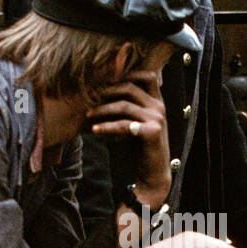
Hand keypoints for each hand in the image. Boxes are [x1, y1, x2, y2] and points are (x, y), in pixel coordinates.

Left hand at [86, 69, 170, 210]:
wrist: (152, 174)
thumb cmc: (140, 148)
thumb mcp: (134, 123)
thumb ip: (127, 107)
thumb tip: (101, 90)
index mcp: (157, 102)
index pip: (145, 76)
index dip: (125, 73)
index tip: (103, 80)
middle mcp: (159, 107)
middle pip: (130, 87)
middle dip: (106, 90)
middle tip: (88, 96)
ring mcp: (158, 119)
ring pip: (124, 105)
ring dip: (102, 109)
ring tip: (87, 114)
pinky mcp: (152, 132)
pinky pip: (125, 125)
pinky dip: (107, 126)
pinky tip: (94, 130)